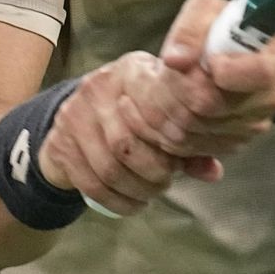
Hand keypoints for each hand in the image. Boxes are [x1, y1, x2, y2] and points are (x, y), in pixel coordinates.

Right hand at [34, 52, 222, 217]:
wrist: (78, 114)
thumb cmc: (133, 112)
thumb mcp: (161, 113)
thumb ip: (189, 141)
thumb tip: (213, 172)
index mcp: (131, 71)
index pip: (150, 106)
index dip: (169, 140)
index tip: (180, 159)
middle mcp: (98, 88)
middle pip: (128, 144)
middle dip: (154, 172)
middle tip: (167, 181)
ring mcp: (74, 116)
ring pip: (110, 168)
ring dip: (137, 189)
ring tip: (153, 192)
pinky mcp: (60, 144)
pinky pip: (91, 184)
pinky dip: (118, 201)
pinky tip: (133, 202)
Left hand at [129, 0, 274, 156]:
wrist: (235, 49)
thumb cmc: (224, 26)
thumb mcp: (207, 11)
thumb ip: (190, 29)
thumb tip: (175, 59)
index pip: (259, 74)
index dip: (224, 70)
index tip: (206, 60)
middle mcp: (273, 97)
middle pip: (216, 105)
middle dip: (178, 88)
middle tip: (162, 72)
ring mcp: (255, 123)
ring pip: (199, 128)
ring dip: (170, 109)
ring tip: (162, 86)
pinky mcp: (236, 141)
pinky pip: (197, 144)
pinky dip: (174, 129)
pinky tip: (167, 106)